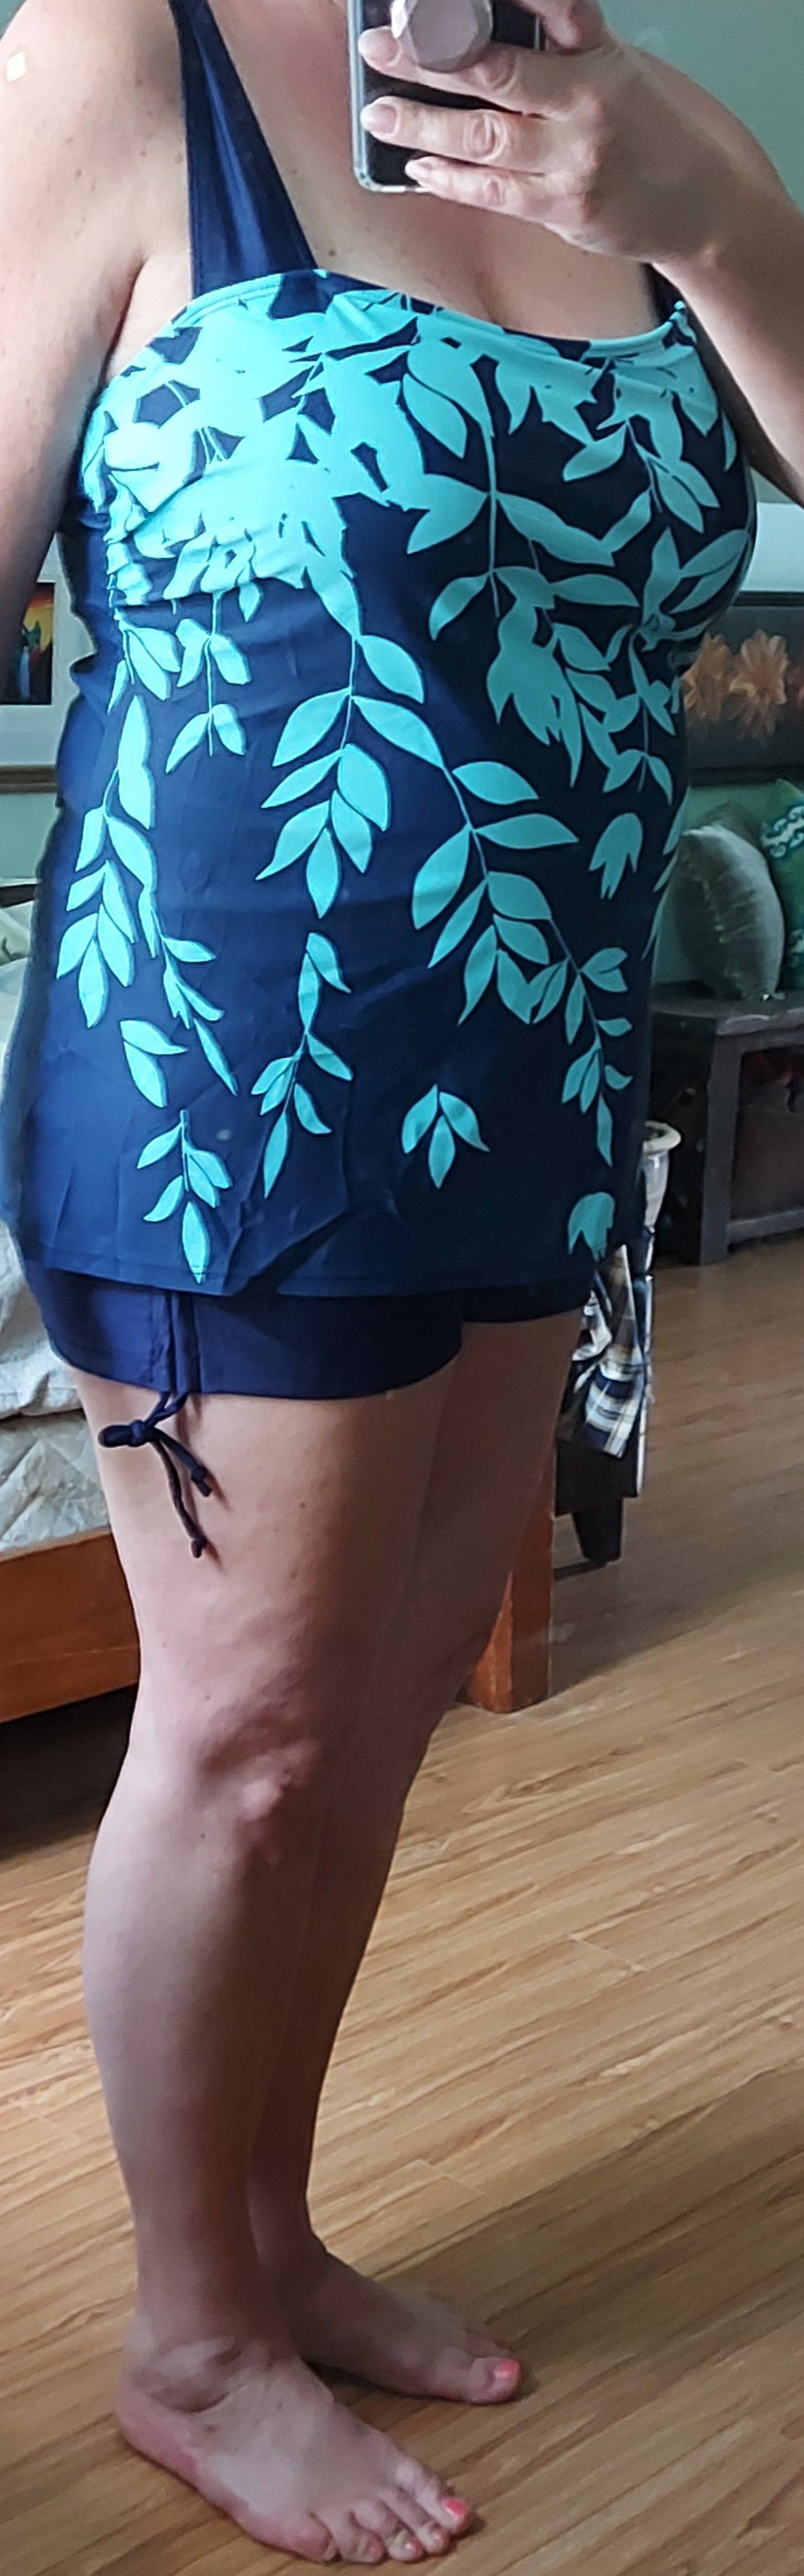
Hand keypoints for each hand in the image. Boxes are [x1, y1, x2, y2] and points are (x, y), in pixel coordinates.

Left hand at [360, 0, 742, 267]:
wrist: (702, 206)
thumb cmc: (652, 133)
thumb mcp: (617, 70)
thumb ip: (558, 54)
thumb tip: (480, 43)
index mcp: (601, 54)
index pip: (553, 5)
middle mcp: (587, 102)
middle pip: (496, 72)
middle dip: (428, 57)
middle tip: (380, 45)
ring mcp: (574, 159)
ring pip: (484, 137)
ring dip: (423, 124)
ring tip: (380, 113)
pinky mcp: (563, 208)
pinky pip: (494, 193)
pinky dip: (450, 179)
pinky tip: (419, 165)